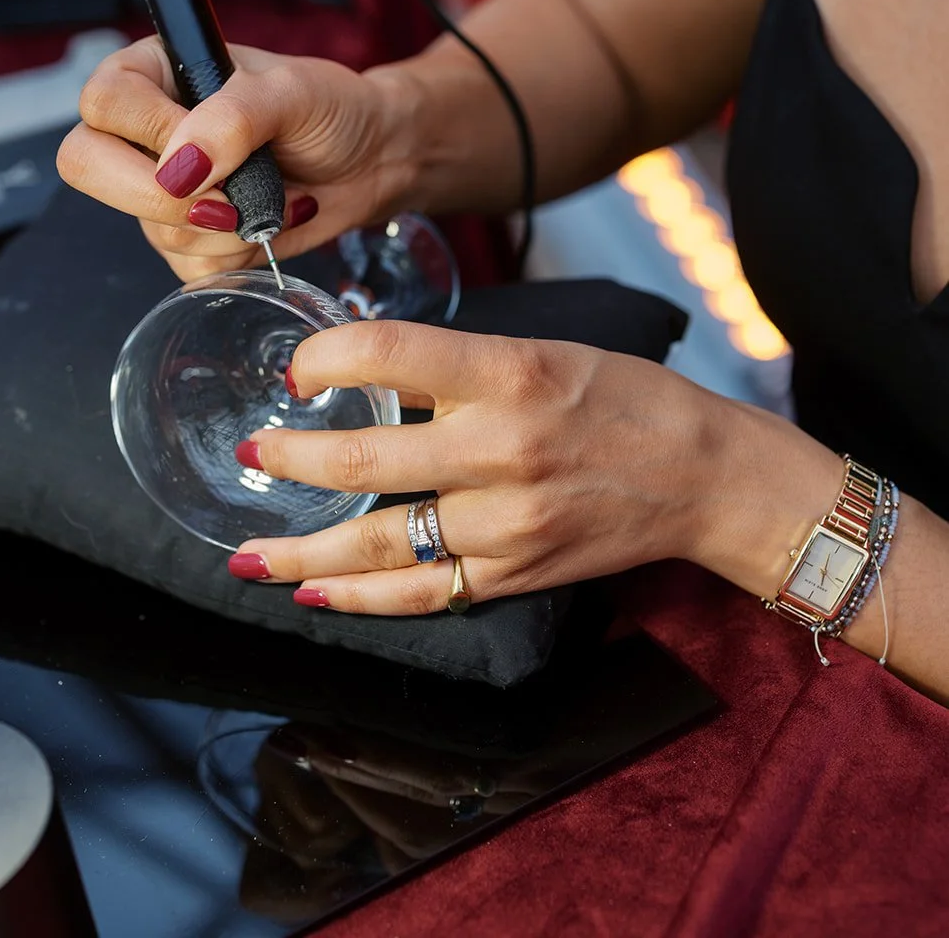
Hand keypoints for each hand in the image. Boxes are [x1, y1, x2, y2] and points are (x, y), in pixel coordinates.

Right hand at [56, 36, 415, 280]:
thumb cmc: (333, 109)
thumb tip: (178, 167)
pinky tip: (269, 222)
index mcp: (156, 72)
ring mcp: (163, 187)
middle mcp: (147, 130)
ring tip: (272, 196)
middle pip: (88, 166)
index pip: (103, 102)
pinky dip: (235, 254)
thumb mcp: (292, 93)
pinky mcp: (188, 238)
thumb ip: (233, 118)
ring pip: (148, 226)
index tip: (205, 144)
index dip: (148, 131)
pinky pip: (184, 266)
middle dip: (161, 196)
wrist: (374, 159)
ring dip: (222, 225)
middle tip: (226, 197)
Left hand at [227, 322, 714, 613]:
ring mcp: (508, 522)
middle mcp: (503, 447)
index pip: (389, 352)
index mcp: (510, 372)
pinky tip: (312, 591)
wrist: (702, 473)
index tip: (296, 370)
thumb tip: (359, 365)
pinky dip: (358, 597)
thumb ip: (453, 363)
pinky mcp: (514, 575)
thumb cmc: (619, 398)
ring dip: (300, 549)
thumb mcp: (539, 351)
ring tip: (246, 553)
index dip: (324, 358)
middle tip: (250, 452)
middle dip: (289, 459)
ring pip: (378, 542)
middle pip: (366, 460)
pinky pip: (420, 592)